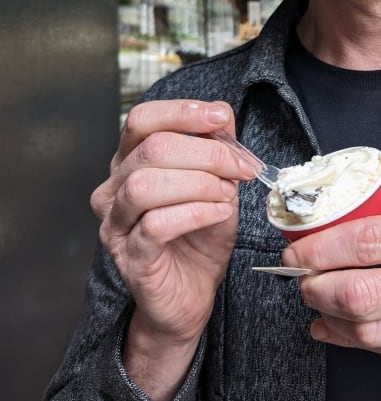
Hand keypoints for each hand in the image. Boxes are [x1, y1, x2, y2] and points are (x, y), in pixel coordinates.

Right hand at [90, 100, 255, 397]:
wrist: (191, 292)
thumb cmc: (200, 234)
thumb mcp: (217, 181)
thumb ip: (216, 147)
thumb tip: (221, 115)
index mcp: (132, 161)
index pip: (142, 119)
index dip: (182, 112)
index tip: (220, 118)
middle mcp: (115, 188)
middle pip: (152, 148)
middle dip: (208, 153)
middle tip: (242, 168)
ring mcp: (117, 223)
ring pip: (146, 184)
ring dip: (200, 183)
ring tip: (228, 193)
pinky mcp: (130, 256)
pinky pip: (156, 224)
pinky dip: (196, 212)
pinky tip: (219, 213)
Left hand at [284, 182, 380, 399]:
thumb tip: (352, 191)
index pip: (369, 240)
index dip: (321, 248)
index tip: (296, 249)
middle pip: (363, 292)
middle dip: (316, 287)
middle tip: (300, 277)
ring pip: (371, 329)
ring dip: (329, 316)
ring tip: (314, 298)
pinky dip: (350, 339)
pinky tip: (333, 327)